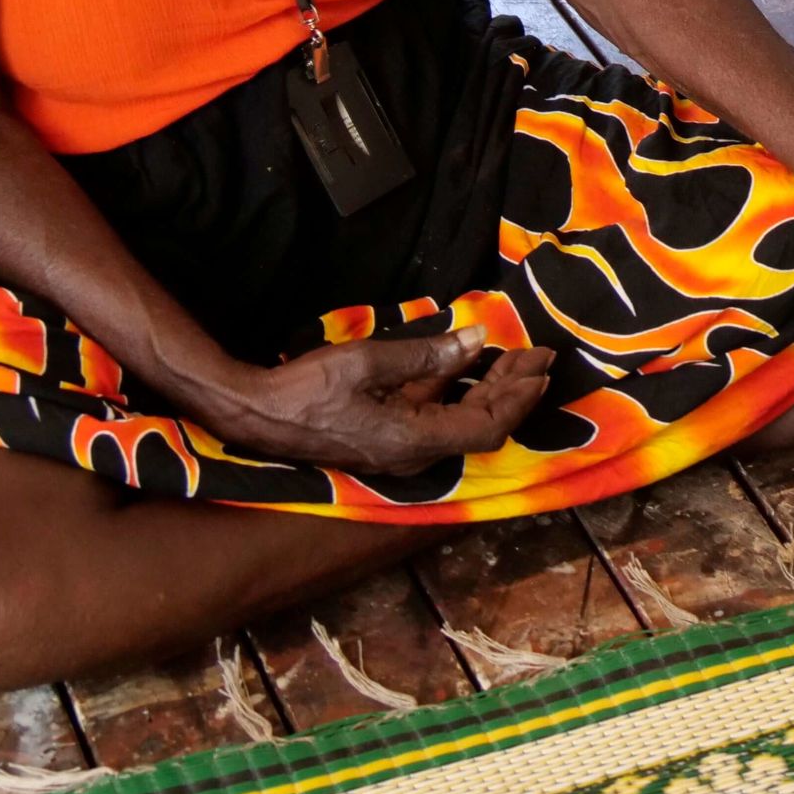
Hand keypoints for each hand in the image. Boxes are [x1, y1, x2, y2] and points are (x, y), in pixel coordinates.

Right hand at [218, 328, 554, 473]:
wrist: (254, 415)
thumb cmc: (307, 389)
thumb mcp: (368, 362)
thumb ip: (426, 354)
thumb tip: (476, 339)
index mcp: (414, 440)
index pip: (487, 426)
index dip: (518, 397)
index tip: (539, 365)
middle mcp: (413, 454)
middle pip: (480, 425)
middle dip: (513, 389)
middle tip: (538, 356)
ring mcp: (399, 450)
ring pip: (459, 421)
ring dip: (488, 389)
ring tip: (513, 357)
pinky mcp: (385, 439)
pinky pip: (433, 417)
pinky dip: (455, 390)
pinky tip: (463, 363)